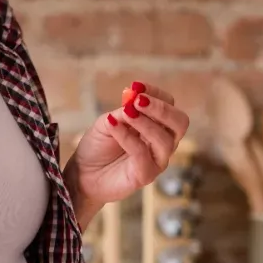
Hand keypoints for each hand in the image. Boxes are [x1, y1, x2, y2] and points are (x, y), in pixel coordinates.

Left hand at [65, 81, 190, 211]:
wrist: (83, 174)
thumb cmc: (98, 147)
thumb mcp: (108, 121)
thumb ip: (124, 111)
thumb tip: (135, 99)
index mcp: (157, 126)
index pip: (170, 106)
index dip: (156, 93)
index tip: (136, 86)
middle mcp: (162, 143)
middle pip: (180, 123)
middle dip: (161, 109)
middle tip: (138, 101)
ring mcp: (156, 160)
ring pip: (165, 140)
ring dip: (145, 122)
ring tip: (126, 114)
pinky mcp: (146, 175)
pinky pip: (143, 154)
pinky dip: (127, 137)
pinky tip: (113, 126)